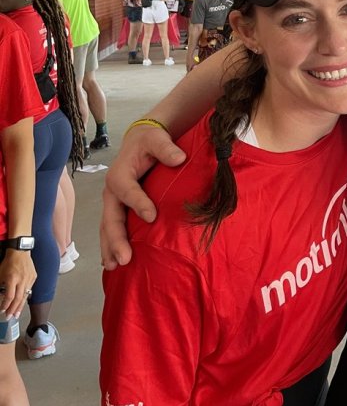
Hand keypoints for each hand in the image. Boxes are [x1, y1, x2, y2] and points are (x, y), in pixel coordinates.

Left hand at [0, 250, 35, 318]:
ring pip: (25, 295)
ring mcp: (29, 278)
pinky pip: (29, 289)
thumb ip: (0, 286)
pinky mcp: (34, 277)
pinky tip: (22, 302)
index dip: (6, 305)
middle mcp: (22, 279)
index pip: (10, 296)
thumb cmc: (8, 262)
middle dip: (13, 309)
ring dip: (20, 306)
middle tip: (10, 317)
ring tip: (17, 314)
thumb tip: (0, 296)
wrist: (20, 251)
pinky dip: (25, 297)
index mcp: (12, 278)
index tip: (2, 311)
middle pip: (19, 298)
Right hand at [100, 124, 185, 269]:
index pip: (126, 190)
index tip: (152, 216)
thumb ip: (166, 148)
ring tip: (115, 266)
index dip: (138, 203)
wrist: (141, 140)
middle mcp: (112, 191)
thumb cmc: (150, 141)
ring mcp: (113, 202)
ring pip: (107, 227)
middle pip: (110, 217)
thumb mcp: (157, 139)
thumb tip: (179, 158)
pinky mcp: (118, 208)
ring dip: (110, 247)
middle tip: (125, 258)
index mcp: (120, 174)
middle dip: (116, 239)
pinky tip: (112, 262)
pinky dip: (111, 245)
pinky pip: (111, 229)